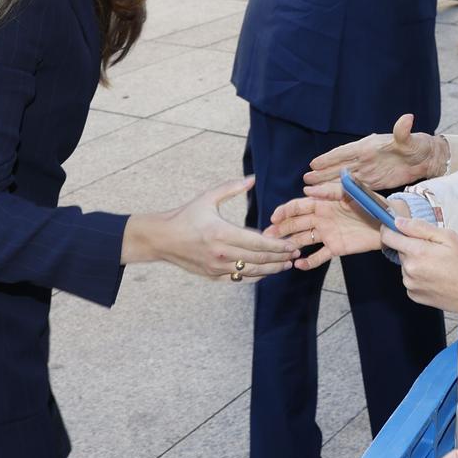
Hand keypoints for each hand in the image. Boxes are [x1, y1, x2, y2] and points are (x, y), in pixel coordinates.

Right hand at [123, 176, 297, 280]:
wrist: (162, 239)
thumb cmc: (186, 216)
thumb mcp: (207, 198)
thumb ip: (231, 188)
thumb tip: (253, 178)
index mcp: (221, 233)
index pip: (258, 243)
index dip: (278, 246)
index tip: (292, 244)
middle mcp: (221, 253)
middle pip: (259, 259)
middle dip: (280, 258)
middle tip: (295, 254)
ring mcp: (216, 267)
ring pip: (251, 272)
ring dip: (271, 270)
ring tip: (286, 265)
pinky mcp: (212, 276)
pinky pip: (239, 279)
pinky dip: (255, 276)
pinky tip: (266, 272)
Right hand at [265, 184, 395, 270]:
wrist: (388, 222)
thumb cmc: (371, 202)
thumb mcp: (351, 191)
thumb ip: (330, 191)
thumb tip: (307, 189)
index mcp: (323, 202)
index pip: (298, 206)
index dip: (285, 211)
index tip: (274, 217)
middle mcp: (321, 218)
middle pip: (296, 224)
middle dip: (280, 229)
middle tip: (267, 236)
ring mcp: (327, 234)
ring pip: (303, 239)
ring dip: (290, 244)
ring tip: (279, 251)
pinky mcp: (335, 248)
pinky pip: (319, 257)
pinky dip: (308, 262)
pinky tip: (298, 265)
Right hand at [304, 114, 443, 189]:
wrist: (426, 157)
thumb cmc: (417, 145)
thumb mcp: (410, 138)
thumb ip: (403, 131)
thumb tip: (407, 119)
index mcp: (369, 147)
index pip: (346, 152)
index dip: (330, 158)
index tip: (314, 163)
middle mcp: (365, 158)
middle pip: (340, 166)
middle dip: (323, 172)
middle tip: (305, 178)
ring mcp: (369, 170)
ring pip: (344, 177)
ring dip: (328, 182)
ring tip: (310, 185)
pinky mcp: (375, 181)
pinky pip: (355, 186)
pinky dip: (342, 190)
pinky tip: (330, 193)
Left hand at [382, 216, 457, 314]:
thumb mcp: (448, 237)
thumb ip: (420, 227)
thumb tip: (398, 221)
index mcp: (417, 253)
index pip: (388, 237)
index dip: (390, 228)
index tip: (396, 226)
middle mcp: (410, 270)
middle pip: (400, 250)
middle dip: (412, 246)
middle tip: (434, 249)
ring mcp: (411, 285)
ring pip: (405, 265)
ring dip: (416, 261)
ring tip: (437, 264)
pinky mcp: (414, 295)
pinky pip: (410, 279)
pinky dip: (418, 275)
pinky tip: (435, 276)